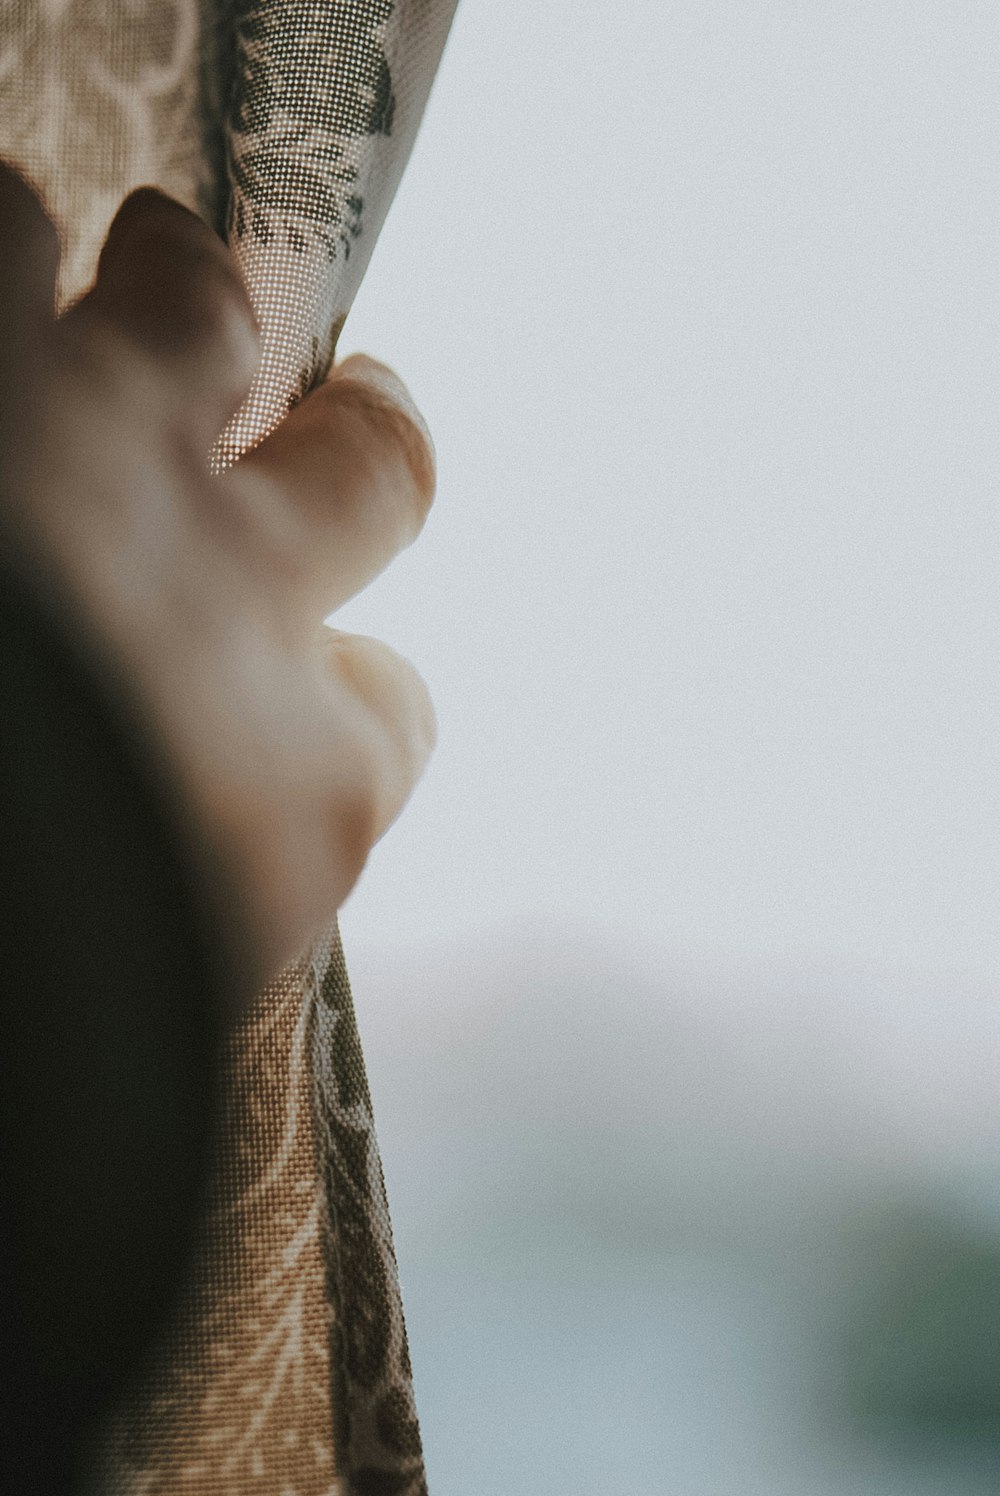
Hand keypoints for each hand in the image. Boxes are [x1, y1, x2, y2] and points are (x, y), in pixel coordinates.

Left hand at [0, 162, 437, 997]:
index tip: (338, 692)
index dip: (365, 698)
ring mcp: (107, 446)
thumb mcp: (138, 1012)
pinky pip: (8, 227)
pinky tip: (3, 252)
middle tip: (364, 401)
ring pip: (198, 301)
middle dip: (369, 434)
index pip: (392, 717)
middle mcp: (243, 601)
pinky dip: (6, 243)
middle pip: (373, 472)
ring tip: (156, 252)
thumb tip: (162, 929)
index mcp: (295, 799)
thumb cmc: (29, 1009)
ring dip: (183, 280)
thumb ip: (192, 928)